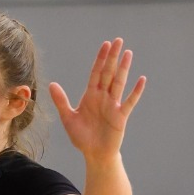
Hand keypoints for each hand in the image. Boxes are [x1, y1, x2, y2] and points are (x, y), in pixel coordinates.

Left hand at [48, 38, 145, 162]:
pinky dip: (136, 91)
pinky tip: (141, 79)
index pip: (96, 72)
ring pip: (119, 83)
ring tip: (128, 53)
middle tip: (118, 40)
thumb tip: (52, 84)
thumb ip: (61, 101)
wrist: (94, 154)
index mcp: (91, 95)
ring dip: (124, 68)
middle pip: (109, 73)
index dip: (100, 59)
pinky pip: (130, 101)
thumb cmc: (82, 137)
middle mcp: (103, 97)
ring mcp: (113, 105)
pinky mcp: (121, 116)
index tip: (105, 44)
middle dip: (113, 57)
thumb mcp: (68, 118)